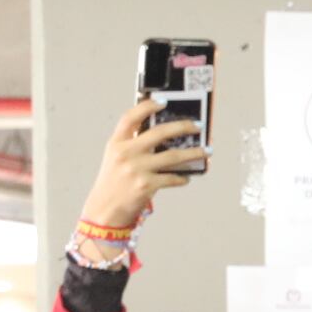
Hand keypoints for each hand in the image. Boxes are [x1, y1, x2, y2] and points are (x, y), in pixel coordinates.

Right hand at [79, 97, 202, 231]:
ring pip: (173, 156)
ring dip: (194, 152)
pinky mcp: (146, 185)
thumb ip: (133, 144)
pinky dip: (182, 178)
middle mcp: (126, 153)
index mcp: (116, 143)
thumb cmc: (114, 182)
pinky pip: (173, 178)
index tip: (164, 101)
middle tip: (198, 126)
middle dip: (183, 126)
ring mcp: (136, 169)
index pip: (130, 118)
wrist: (105, 209)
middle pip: (159, 132)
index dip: (147, 106)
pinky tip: (186, 178)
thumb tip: (166, 134)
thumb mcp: (116, 158)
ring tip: (207, 151)